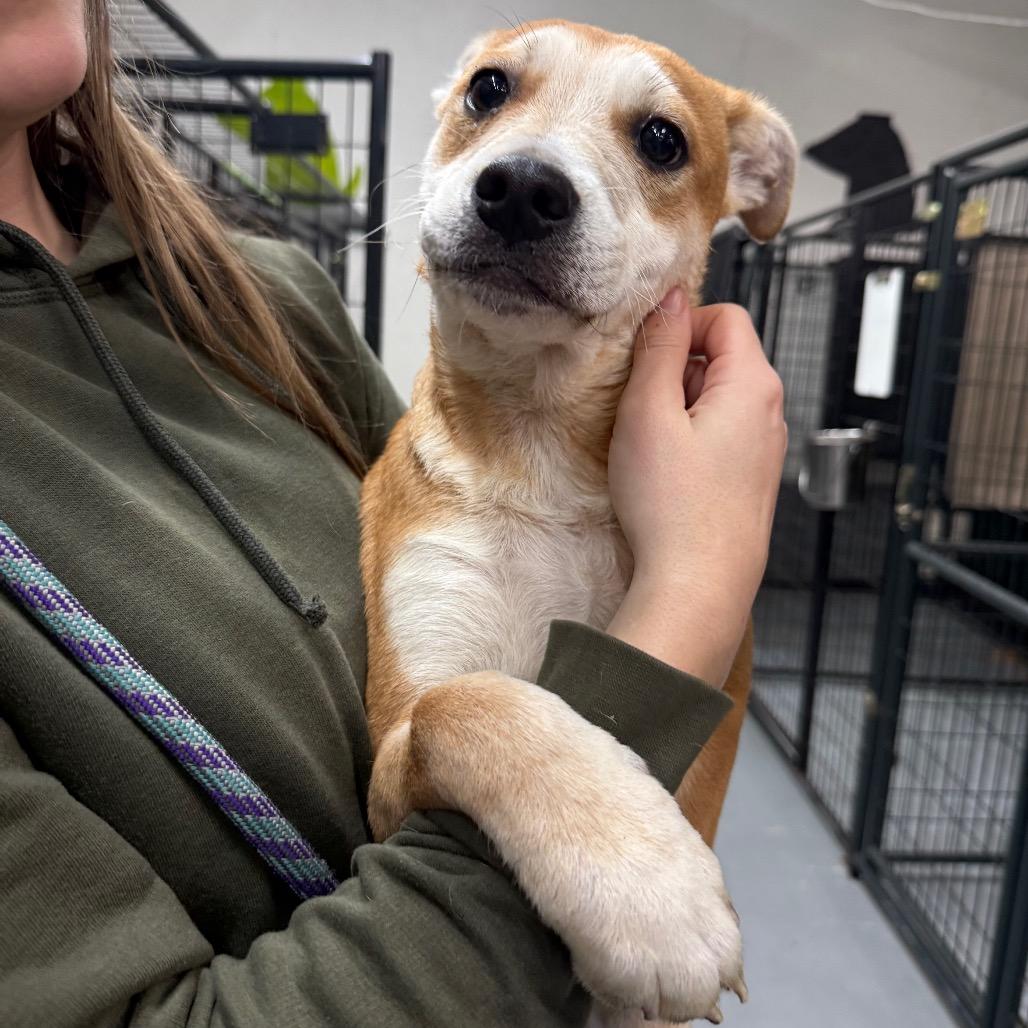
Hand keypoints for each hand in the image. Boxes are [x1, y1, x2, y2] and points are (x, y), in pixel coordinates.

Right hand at [607, 289, 785, 685]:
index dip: (681, 324)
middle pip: (722, 358)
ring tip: (647, 447)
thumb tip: (669, 300)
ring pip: (716, 400)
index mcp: (753, 386)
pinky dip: (688, 441)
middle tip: (638, 407)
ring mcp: (764, 451)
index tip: (645, 355)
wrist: (698, 587)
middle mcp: (770, 414)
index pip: (726, 316)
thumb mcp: (649, 413)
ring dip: (677, 409)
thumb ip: (659, 348)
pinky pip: (719, 438)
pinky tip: (664, 474)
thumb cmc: (673, 508)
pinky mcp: (750, 481)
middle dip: (674, 370)